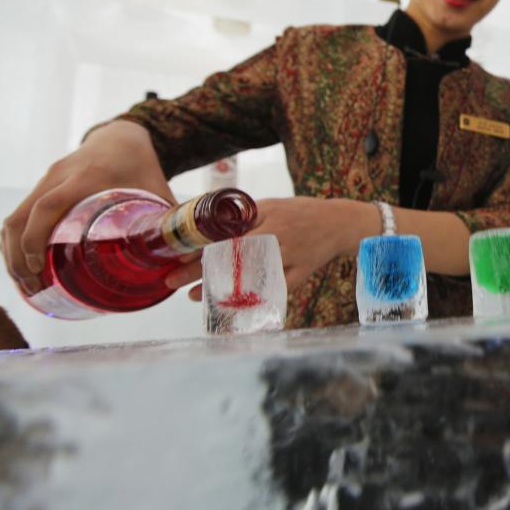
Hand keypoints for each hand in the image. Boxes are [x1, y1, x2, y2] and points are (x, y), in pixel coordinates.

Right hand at [0, 121, 173, 295]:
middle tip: (32, 286)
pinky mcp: (43, 185)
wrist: (123, 135)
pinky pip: (19, 213)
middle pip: (22, 216)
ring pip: (15, 216)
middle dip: (18, 255)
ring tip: (26, 282)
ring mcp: (48, 179)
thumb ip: (168, 222)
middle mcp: (60, 176)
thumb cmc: (142, 165)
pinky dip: (15, 239)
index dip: (36, 236)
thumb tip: (185, 260)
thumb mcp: (157, 190)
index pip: (49, 205)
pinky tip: (24, 263)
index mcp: (87, 177)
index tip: (38, 267)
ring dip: (13, 250)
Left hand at [168, 197, 377, 299]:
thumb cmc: (301, 212)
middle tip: (171, 281)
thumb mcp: (271, 204)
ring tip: (194, 296)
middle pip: (228, 258)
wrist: (338, 223)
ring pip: (246, 278)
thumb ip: (244, 215)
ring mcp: (285, 258)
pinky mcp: (296, 275)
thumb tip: (209, 222)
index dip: (197, 247)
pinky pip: (271, 290)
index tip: (175, 257)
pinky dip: (251, 299)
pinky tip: (230, 305)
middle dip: (196, 271)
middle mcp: (274, 238)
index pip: (224, 234)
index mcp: (265, 218)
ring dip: (217, 288)